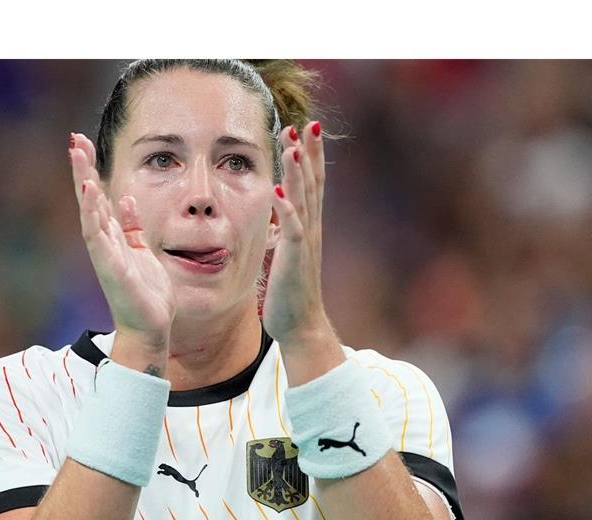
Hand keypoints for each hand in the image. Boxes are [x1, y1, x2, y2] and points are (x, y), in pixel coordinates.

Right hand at [69, 133, 174, 348]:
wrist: (149, 327)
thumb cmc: (146, 293)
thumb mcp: (142, 251)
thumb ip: (132, 227)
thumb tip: (127, 200)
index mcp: (111, 238)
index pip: (97, 198)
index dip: (90, 171)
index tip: (84, 145)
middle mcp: (103, 243)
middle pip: (89, 199)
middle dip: (82, 170)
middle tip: (75, 140)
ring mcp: (104, 254)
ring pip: (90, 212)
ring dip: (83, 183)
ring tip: (77, 156)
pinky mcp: (111, 267)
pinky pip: (99, 237)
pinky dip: (93, 215)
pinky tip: (90, 193)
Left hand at [264, 121, 332, 346]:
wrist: (301, 324)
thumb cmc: (291, 291)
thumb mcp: (289, 251)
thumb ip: (287, 228)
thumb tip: (280, 208)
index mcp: (309, 226)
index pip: (313, 183)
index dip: (312, 154)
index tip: (308, 127)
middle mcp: (312, 229)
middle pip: (313, 183)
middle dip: (310, 152)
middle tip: (308, 123)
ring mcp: (304, 242)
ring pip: (303, 200)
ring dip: (297, 172)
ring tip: (293, 145)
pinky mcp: (295, 258)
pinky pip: (292, 229)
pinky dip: (286, 210)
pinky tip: (278, 192)